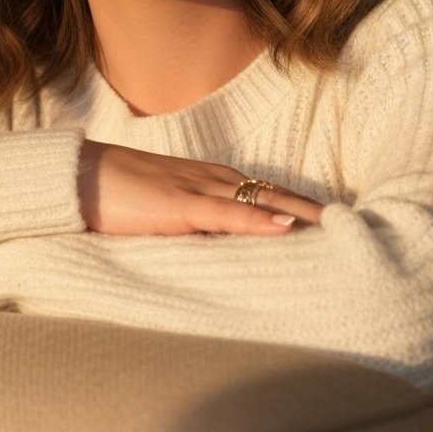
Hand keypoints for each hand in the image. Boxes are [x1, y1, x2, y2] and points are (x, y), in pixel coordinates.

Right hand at [78, 140, 322, 236]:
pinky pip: (227, 213)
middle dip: (315, 210)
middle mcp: (213, 180)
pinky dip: (258, 221)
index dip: (301, 207)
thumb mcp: (163, 213)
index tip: (335, 223)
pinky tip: (286, 229)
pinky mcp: (178, 204)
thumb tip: (219, 254)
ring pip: (262, 200)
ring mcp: (198, 189)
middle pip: (276, 193)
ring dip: (301, 214)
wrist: (75, 177)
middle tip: (357, 226)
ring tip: (339, 228)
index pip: (267, 194)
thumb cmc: (115, 197)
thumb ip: (193, 227)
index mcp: (210, 182)